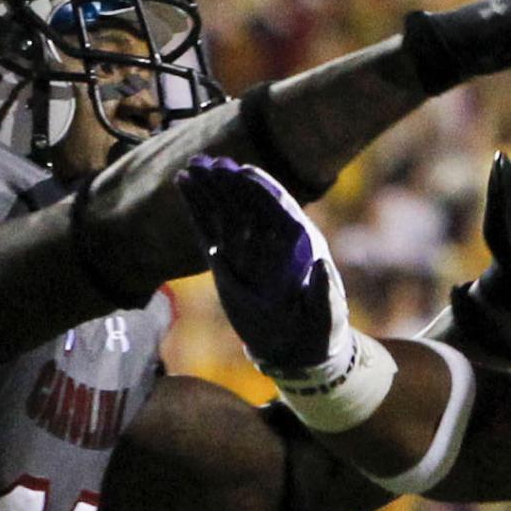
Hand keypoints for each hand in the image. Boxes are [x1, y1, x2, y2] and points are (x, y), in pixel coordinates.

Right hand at [175, 155, 347, 376]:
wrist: (298, 348)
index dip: (263, 190)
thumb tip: (321, 265)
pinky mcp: (227, 260)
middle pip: (249, 203)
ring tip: (190, 165)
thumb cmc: (319, 330)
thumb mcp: (327, 315)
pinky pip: (208, 229)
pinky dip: (196, 209)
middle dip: (230, 183)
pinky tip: (184, 185)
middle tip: (208, 162)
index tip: (245, 173)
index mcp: (300, 244)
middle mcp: (273, 239)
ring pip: (226, 211)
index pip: (280, 209)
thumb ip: (324, 292)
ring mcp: (248, 248)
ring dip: (209, 188)